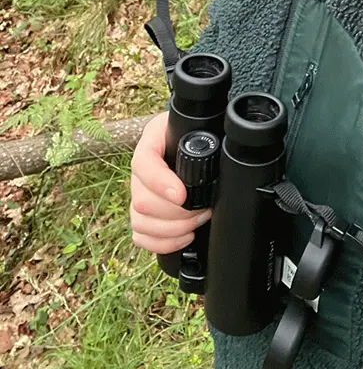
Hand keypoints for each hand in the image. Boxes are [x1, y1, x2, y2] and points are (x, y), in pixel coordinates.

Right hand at [130, 112, 211, 253]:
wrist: (189, 139)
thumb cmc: (194, 132)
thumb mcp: (198, 126)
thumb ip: (203, 136)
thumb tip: (219, 157)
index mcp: (152, 141)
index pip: (144, 163)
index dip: (160, 183)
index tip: (182, 195)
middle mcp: (140, 170)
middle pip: (142, 200)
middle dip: (177, 213)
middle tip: (203, 210)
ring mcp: (138, 194)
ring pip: (141, 221)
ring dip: (173, 229)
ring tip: (197, 222)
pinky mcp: (141, 214)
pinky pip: (141, 236)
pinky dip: (163, 243)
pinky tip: (184, 236)